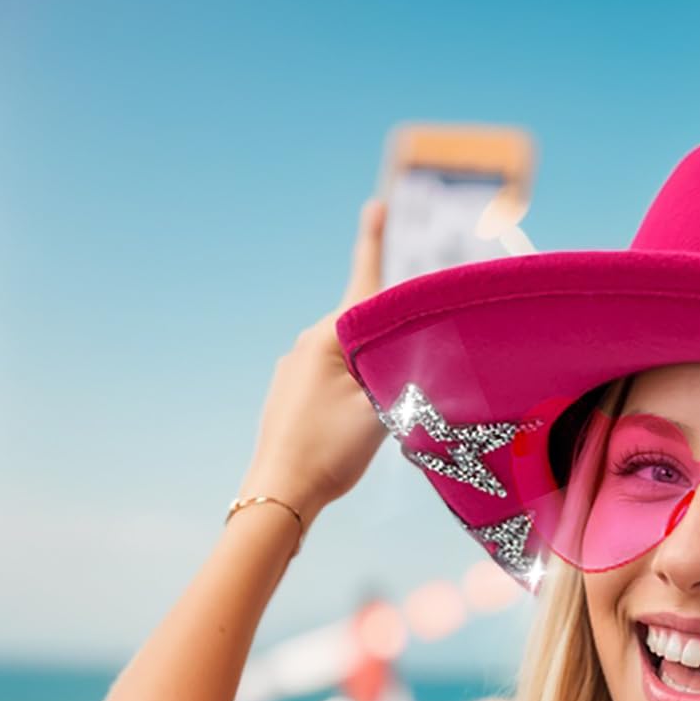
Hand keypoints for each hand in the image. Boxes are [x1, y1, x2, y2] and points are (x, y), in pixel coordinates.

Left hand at [237, 200, 389, 528]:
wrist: (279, 496)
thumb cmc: (329, 451)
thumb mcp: (382, 408)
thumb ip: (404, 371)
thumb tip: (420, 353)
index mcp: (327, 336)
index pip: (362, 282)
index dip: (373, 243)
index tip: (377, 204)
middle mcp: (305, 345)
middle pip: (364, 327)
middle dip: (391, 341)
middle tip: (407, 377)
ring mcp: (293, 371)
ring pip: (349, 358)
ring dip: (373, 376)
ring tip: (379, 420)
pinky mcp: (289, 397)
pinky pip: (332, 381)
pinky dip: (354, 394)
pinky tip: (354, 430)